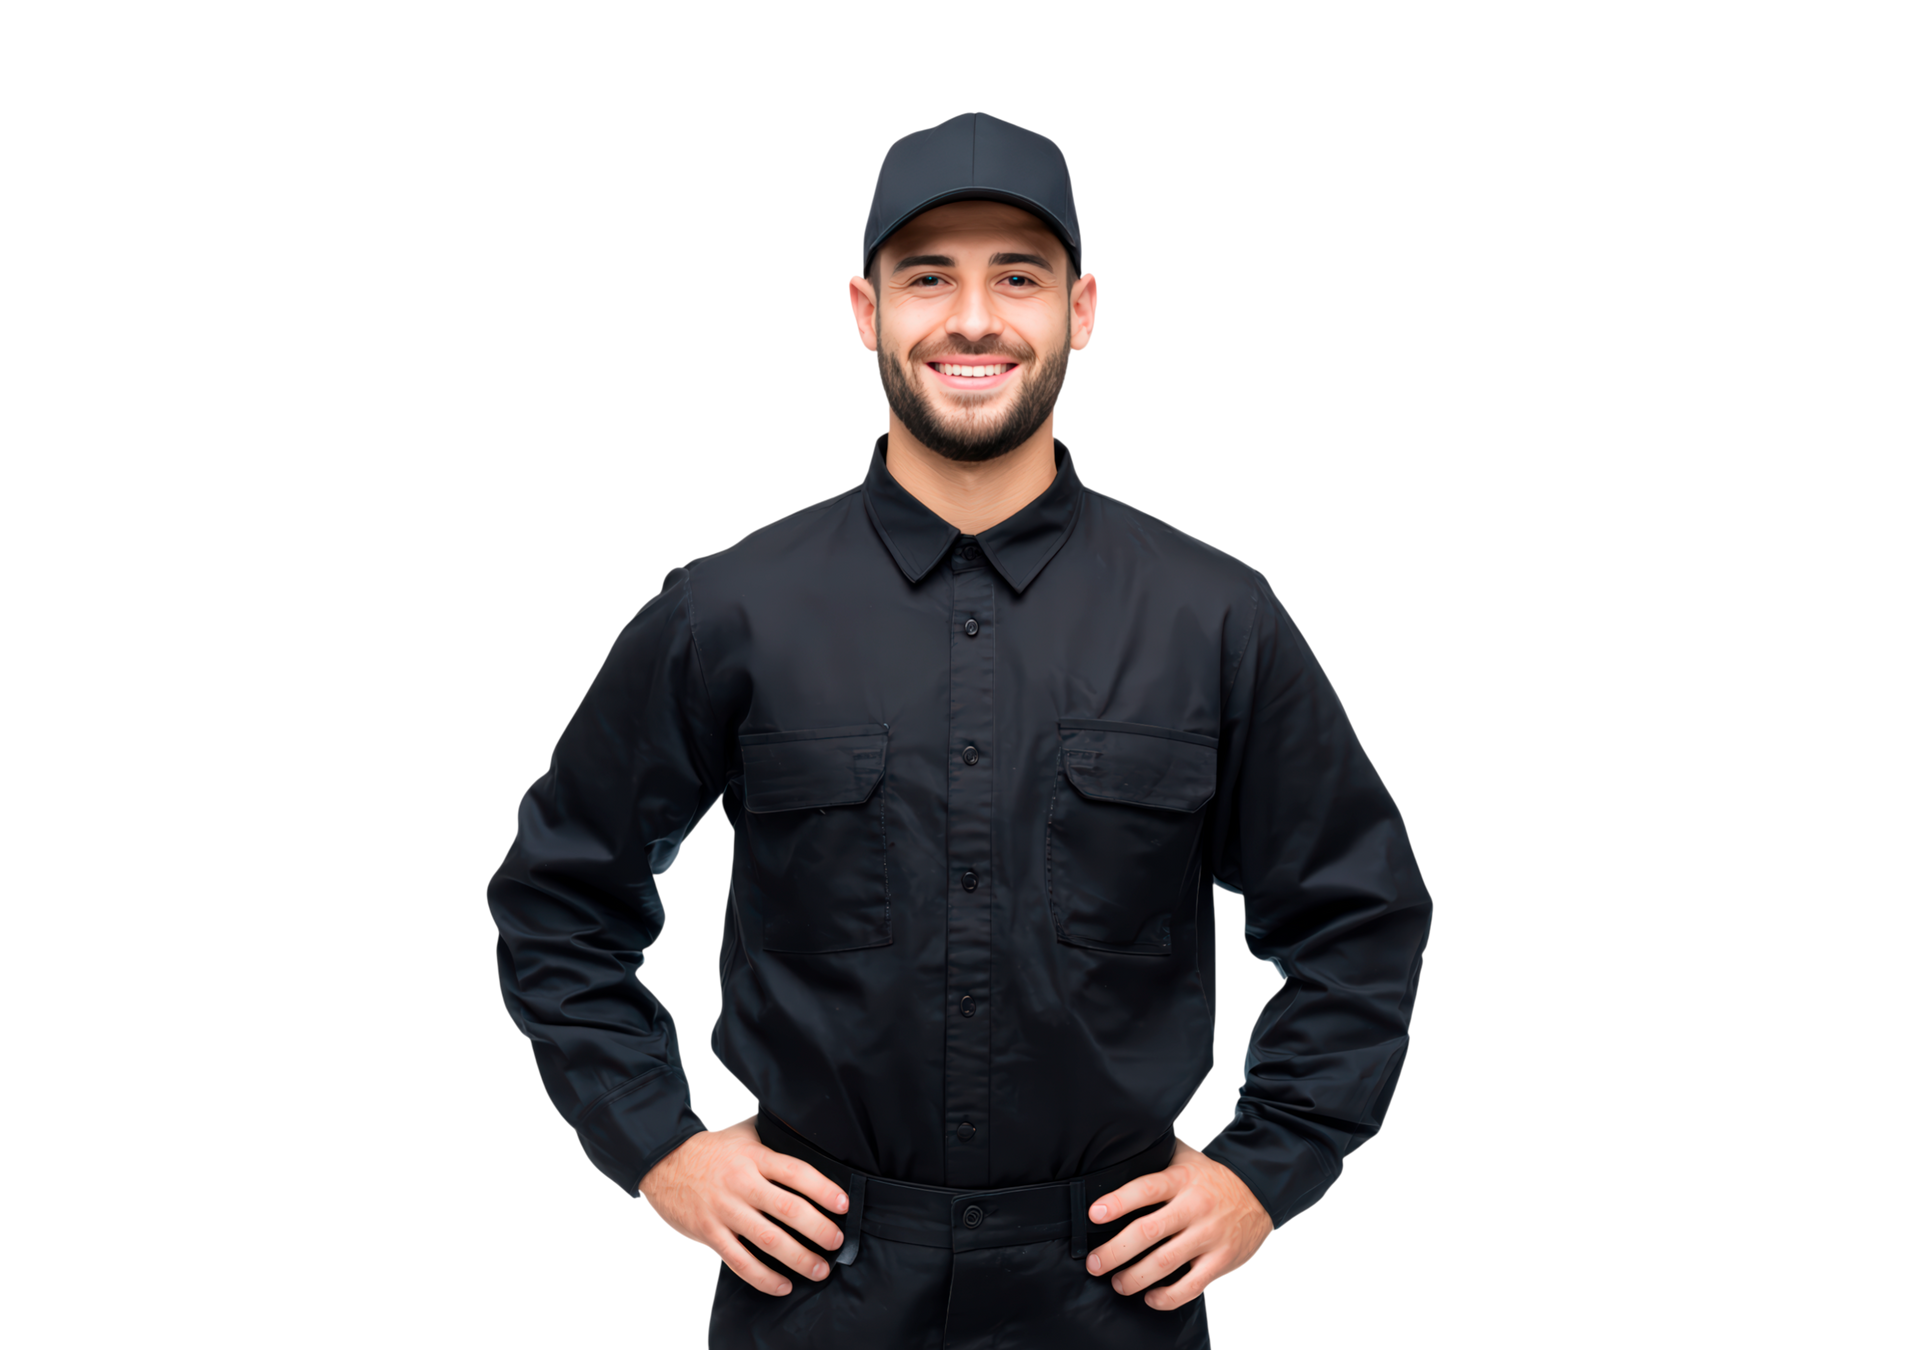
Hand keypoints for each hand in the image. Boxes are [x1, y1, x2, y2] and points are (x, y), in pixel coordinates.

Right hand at [638, 1114, 847, 1295]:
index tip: (844, 1204)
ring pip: (768, 1240)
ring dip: (798, 1258)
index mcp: (754, 1157)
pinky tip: (782, 1285)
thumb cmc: (709, 1145)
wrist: (661, 1158)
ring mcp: (725, 1211)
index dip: (823, 1189)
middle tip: (836, 1242)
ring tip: (819, 1269)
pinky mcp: (709, 1233)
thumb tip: (807, 1138)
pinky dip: (763, 1278)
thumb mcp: (743, 1131)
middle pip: (788, 1209)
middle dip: (818, 1229)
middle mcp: (742, 1184)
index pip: (796, 1173)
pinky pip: (740, 1261)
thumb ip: (772, 1138)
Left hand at [1085, 1139, 1273, 1309]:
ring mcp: (1209, 1235)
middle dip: (1116, 1250)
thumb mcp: (1186, 1157)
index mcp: (1181, 1179)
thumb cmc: (1211, 1177)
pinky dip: (1167, 1297)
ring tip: (1118, 1283)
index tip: (1094, 1214)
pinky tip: (1151, 1297)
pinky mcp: (1221, 1260)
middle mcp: (1194, 1207)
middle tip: (1096, 1263)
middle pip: (1149, 1231)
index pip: (1146, 1189)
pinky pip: (1191, 1286)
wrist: (1260, 1193)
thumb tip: (1117, 1152)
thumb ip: (1156, 1156)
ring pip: (1166, 1262)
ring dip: (1135, 1277)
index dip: (1118, 1202)